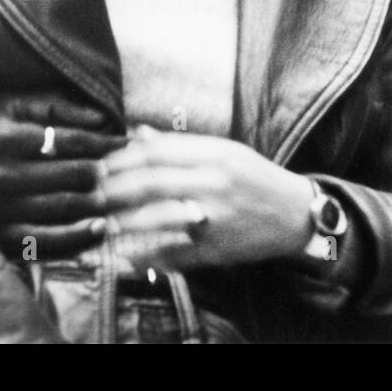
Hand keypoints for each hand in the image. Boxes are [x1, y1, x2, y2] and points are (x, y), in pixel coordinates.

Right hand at [0, 93, 125, 257]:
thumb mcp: (6, 107)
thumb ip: (52, 106)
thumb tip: (99, 116)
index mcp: (2, 138)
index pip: (64, 140)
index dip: (100, 142)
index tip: (123, 143)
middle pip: (67, 176)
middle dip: (102, 173)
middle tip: (125, 171)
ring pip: (60, 208)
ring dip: (96, 202)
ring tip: (117, 195)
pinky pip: (44, 241)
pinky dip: (76, 236)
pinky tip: (99, 227)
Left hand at [97, 125, 314, 270]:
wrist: (296, 213)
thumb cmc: (257, 178)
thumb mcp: (225, 151)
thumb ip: (181, 144)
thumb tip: (138, 133)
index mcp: (215, 154)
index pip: (157, 152)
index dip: (124, 159)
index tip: (102, 164)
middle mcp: (214, 182)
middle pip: (152, 182)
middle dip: (116, 188)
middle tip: (95, 192)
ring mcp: (215, 217)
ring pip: (159, 218)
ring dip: (126, 222)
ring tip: (105, 223)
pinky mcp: (217, 248)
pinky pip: (175, 252)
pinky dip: (149, 256)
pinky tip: (128, 257)